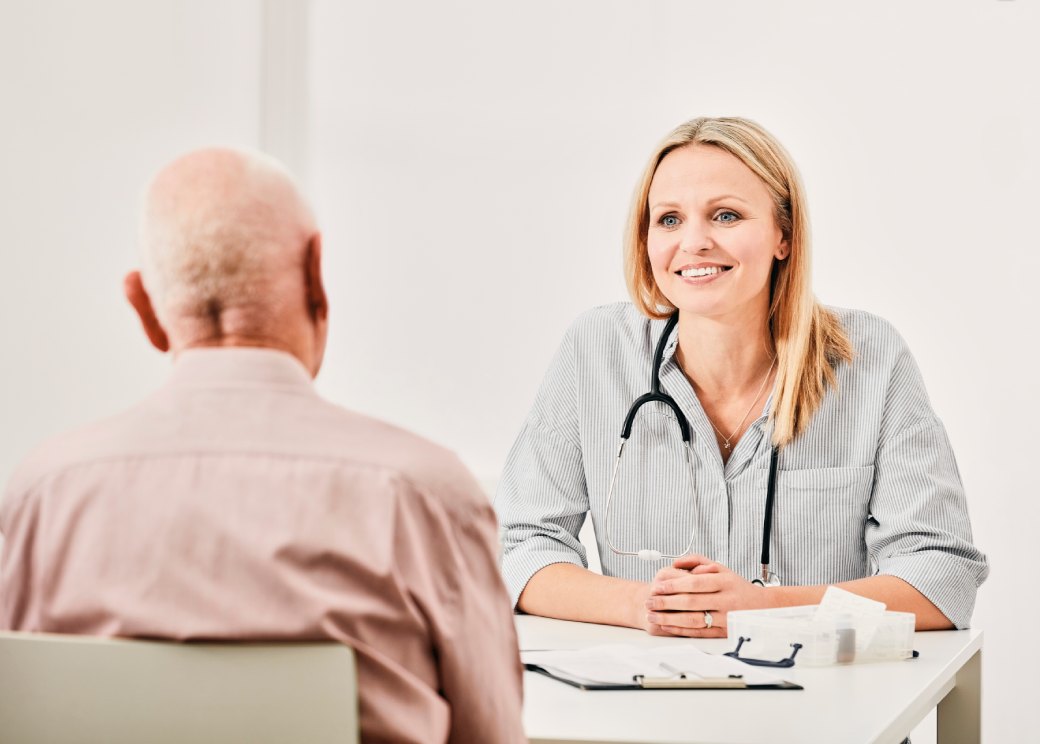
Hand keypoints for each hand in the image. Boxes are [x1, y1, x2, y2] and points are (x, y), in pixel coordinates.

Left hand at [642, 554, 776, 637]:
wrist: (761, 607)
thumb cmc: (736, 586)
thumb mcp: (721, 567)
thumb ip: (697, 561)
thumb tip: (675, 562)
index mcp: (725, 582)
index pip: (695, 582)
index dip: (673, 585)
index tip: (657, 586)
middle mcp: (726, 600)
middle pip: (691, 601)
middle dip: (666, 602)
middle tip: (649, 601)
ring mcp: (726, 618)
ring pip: (694, 619)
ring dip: (670, 618)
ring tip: (653, 615)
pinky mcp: (724, 632)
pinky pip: (699, 632)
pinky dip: (681, 630)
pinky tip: (667, 626)